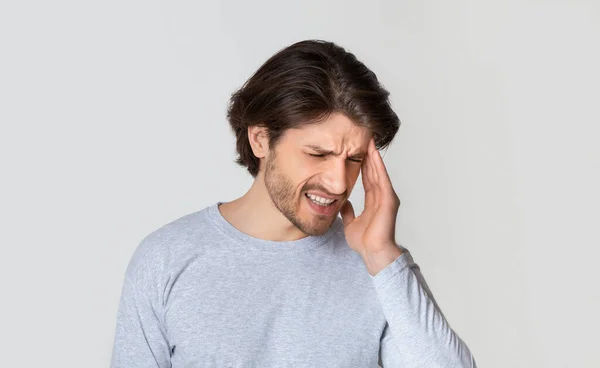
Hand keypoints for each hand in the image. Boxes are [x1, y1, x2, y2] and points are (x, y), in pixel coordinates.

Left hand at [340, 138, 402, 274]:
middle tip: (363, 137)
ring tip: (368, 140)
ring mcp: (387, 197)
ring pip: (378, 171)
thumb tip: (342, 203)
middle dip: (368, 155)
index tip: (356, 150)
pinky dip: (378, 166)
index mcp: (373, 201)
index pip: (367, 178)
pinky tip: (373, 154)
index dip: (362, 164)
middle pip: (373, 171)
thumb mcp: (350, 223)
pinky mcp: (389, 200)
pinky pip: (382, 179)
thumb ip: (348, 212)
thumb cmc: (365, 242)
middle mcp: (382, 196)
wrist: (373, 254)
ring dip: (373, 156)